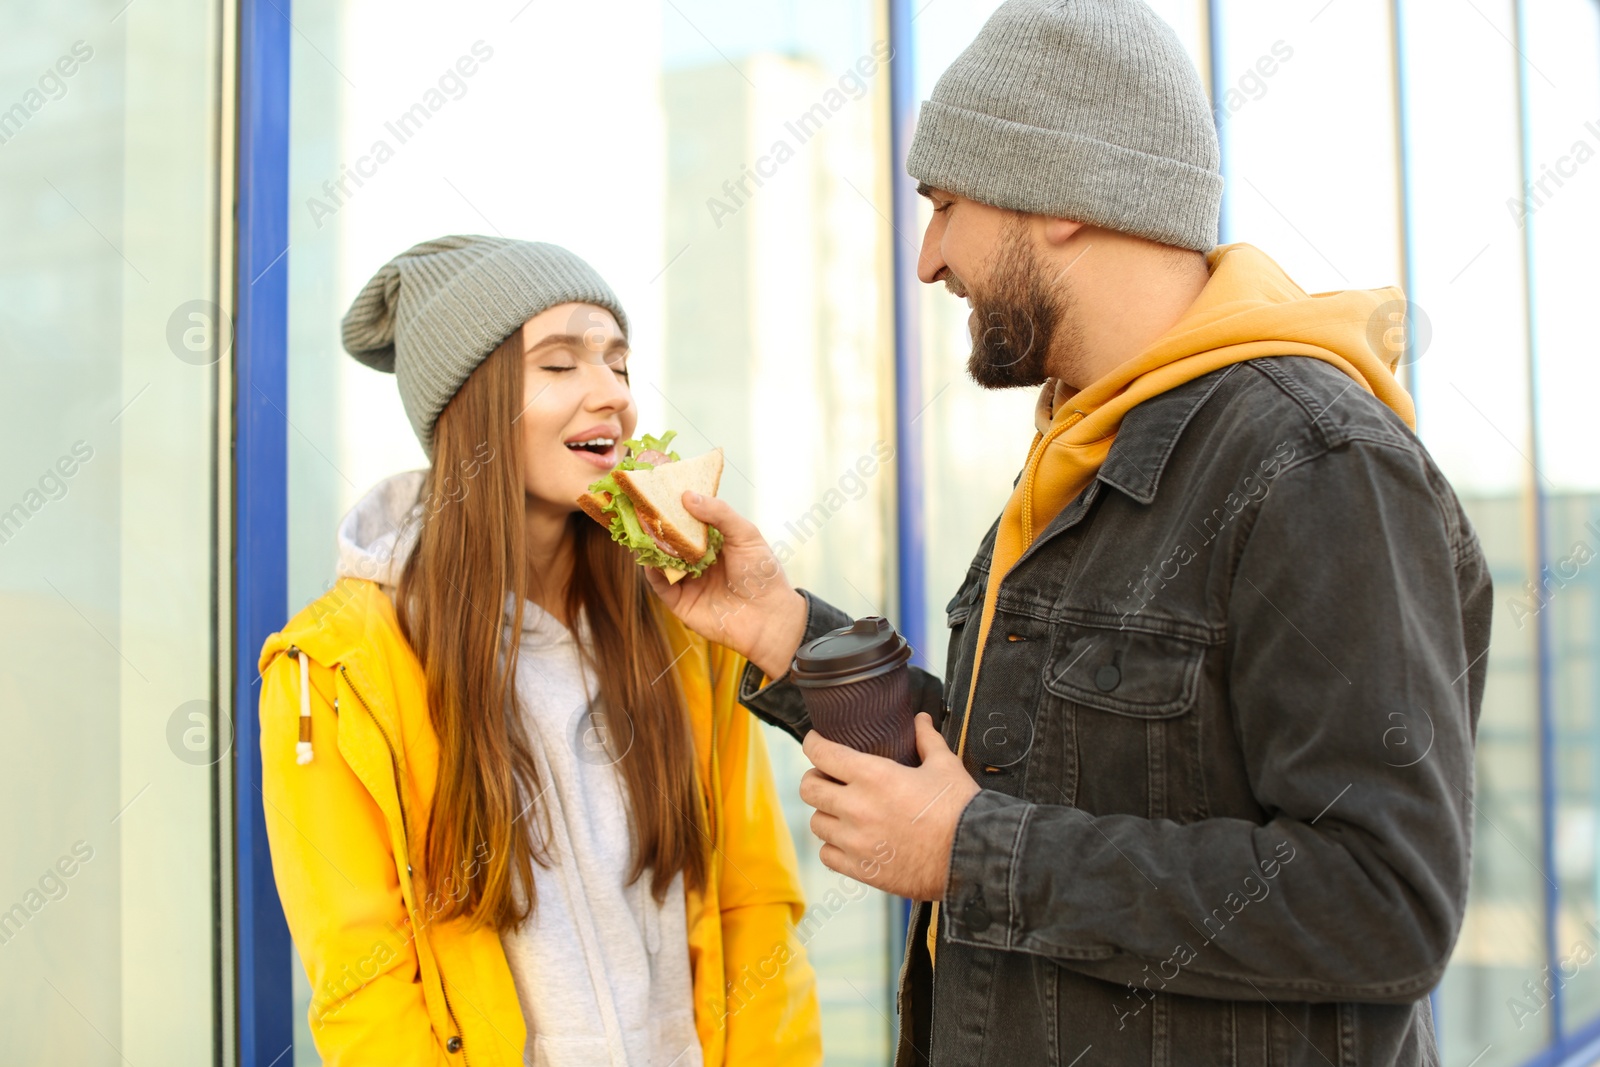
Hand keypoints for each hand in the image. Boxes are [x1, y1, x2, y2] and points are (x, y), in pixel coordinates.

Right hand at [644, 491, 807, 679]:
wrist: (768, 617)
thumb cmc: (763, 574)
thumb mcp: (746, 535)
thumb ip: (719, 514)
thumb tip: (687, 496)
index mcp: (714, 541)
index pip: (689, 519)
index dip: (675, 505)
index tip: (659, 488)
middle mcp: (697, 559)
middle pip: (671, 539)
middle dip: (657, 525)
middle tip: (641, 506)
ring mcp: (687, 579)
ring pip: (661, 560)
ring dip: (650, 547)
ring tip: (641, 530)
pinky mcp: (680, 601)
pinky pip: (660, 585)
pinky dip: (652, 572)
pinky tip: (650, 561)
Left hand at [798, 713, 980, 900]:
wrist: (973, 856)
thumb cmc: (959, 809)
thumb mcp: (945, 765)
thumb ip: (927, 740)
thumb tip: (921, 719)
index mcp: (874, 776)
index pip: (822, 753)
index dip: (813, 744)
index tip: (814, 742)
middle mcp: (857, 807)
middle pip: (809, 789)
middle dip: (814, 778)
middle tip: (826, 778)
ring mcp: (856, 841)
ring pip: (816, 823)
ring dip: (826, 814)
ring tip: (841, 811)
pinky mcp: (862, 869)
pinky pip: (827, 855)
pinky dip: (833, 846)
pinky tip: (848, 840)